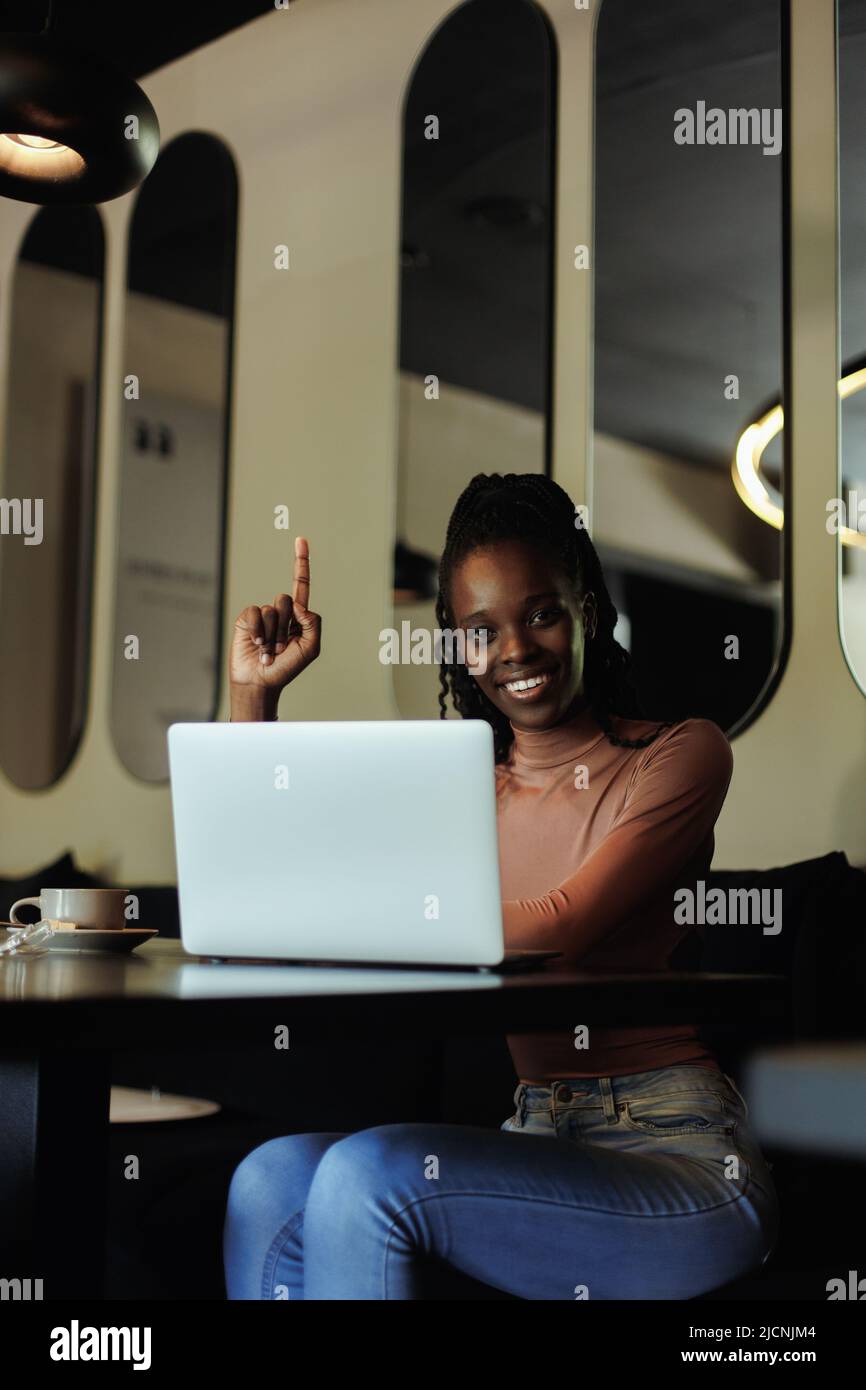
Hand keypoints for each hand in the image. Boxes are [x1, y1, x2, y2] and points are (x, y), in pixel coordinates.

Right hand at [229, 537, 320, 716]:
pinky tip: (257, 645)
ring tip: (269, 650)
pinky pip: (256, 612)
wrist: (260, 682)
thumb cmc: (287, 668)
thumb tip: (299, 604)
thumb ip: (313, 623)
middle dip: (286, 627)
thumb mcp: (311, 648)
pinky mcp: (247, 619)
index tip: (301, 540)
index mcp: (298, 617)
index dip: (301, 563)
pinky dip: (259, 630)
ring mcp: (262, 615)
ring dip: (273, 634)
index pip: (301, 585)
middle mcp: (280, 613)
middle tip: (281, 648)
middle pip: (287, 600)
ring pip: (273, 608)